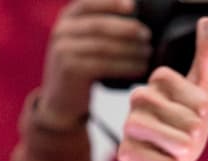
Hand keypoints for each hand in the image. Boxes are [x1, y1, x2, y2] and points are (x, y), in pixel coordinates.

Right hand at [38, 0, 151, 129]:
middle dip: (127, 29)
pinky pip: (104, 65)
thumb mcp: (81, 43)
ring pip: (104, 46)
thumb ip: (99, 29)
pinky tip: (139, 68)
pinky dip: (125, 66)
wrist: (60, 103)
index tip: (133, 6)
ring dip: (130, 49)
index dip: (111, 3)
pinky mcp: (71, 70)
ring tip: (146, 53)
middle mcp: (61, 32)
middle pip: (100, 25)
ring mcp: (64, 51)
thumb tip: (135, 19)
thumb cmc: (80, 71)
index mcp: (66, 20)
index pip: (88, 3)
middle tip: (146, 36)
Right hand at [116, 16, 207, 160]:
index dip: (197, 103)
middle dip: (191, 130)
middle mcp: (138, 101)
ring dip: (180, 147)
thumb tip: (207, 22)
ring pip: (164, 135)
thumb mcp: (200, 95)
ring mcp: (129, 127)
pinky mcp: (125, 154)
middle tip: (188, 138)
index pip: (183, 86)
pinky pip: (154, 160)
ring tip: (179, 151)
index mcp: (156, 84)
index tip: (197, 114)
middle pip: (176, 112)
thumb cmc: (181, 133)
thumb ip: (206, 60)